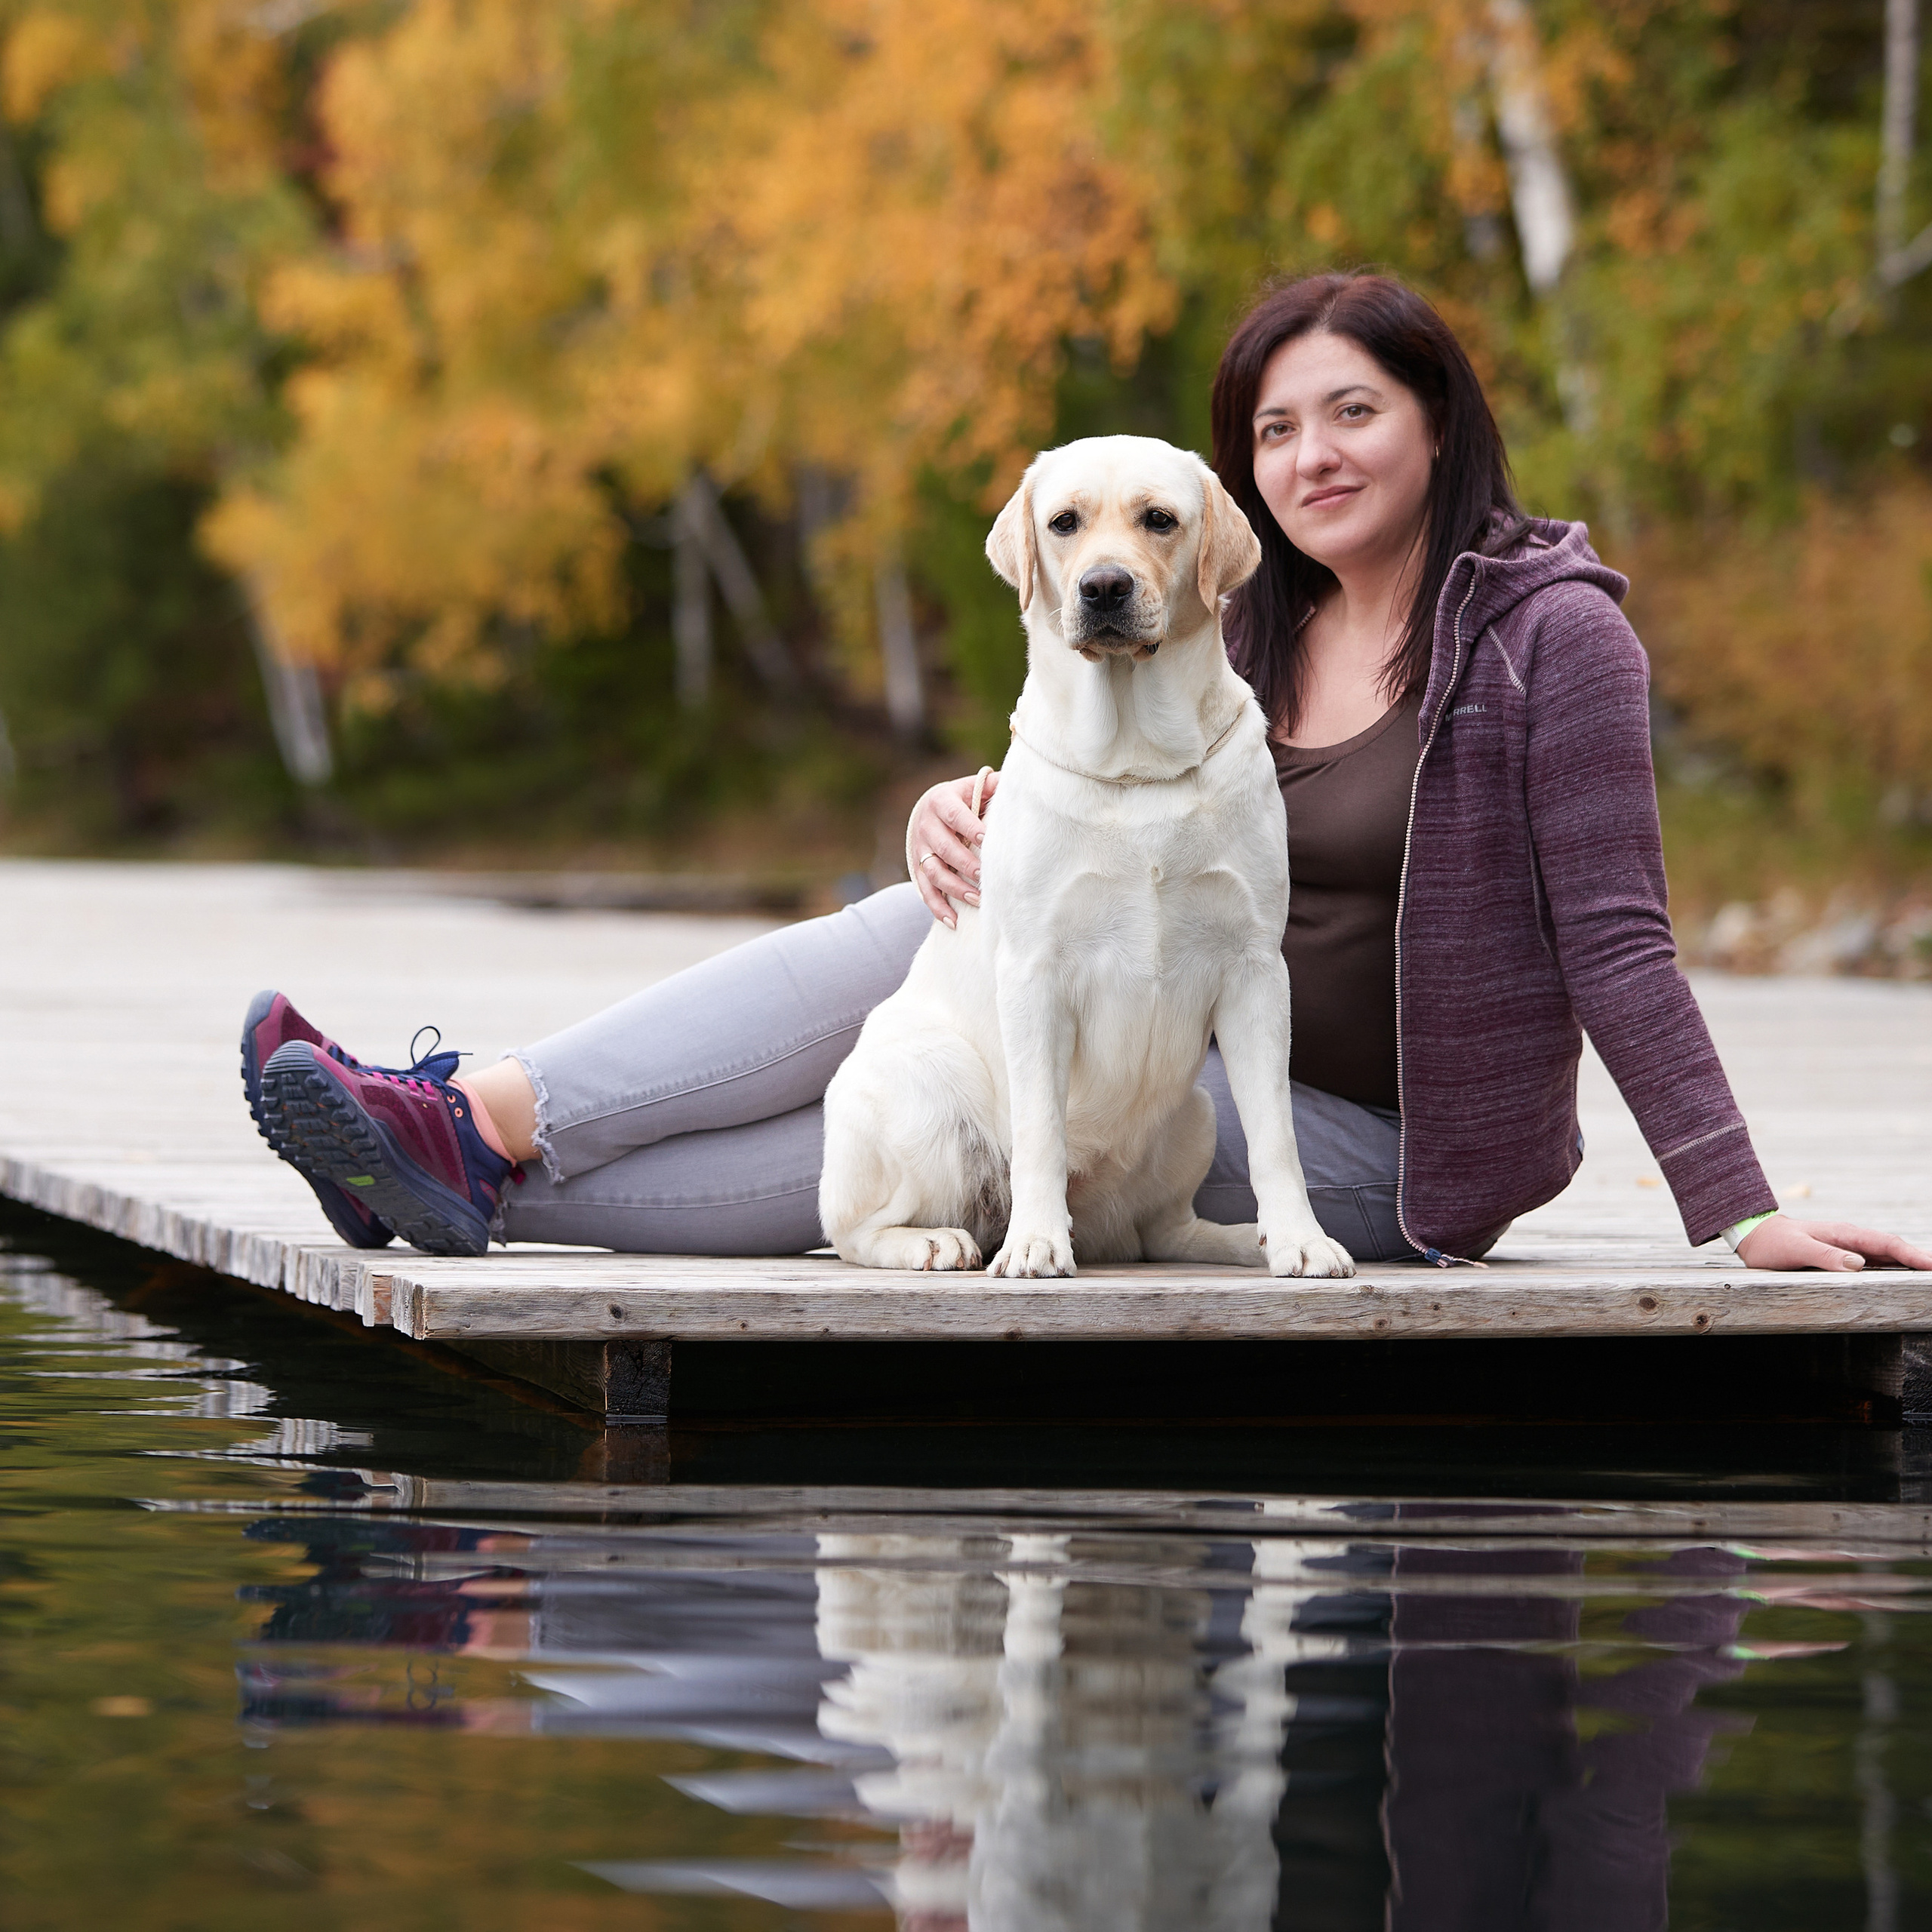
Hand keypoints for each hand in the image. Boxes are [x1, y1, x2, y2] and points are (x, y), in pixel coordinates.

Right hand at [907, 769, 998, 927]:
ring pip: (934, 872)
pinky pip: (925, 891)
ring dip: (955, 888)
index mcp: (941, 801)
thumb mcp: (974, 787)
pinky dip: (937, 907)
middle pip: (944, 848)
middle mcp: (926, 826)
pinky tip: (953, 921)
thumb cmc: (963, 799)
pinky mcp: (917, 869)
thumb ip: (993, 784)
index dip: (969, 827)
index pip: (955, 815)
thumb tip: (1018, 779)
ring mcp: (920, 850)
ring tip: (977, 900)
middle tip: (984, 877)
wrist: (929, 809)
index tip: (986, 840)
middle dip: (965, 864)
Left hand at [1736, 1215, 1931, 1271]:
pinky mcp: (1843, 1257)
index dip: (1913, 1255)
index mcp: (1845, 1234)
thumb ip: (1825, 1255)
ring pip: (1887, 1257)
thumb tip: (1858, 1264)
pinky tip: (1903, 1279)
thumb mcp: (1797, 1249)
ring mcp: (1849, 1248)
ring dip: (1910, 1265)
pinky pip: (1874, 1263)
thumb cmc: (1775, 1243)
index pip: (1887, 1244)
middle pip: (1894, 1249)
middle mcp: (1852, 1240)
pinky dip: (1893, 1269)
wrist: (1757, 1236)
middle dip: (1920, 1260)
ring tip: (1927, 1279)